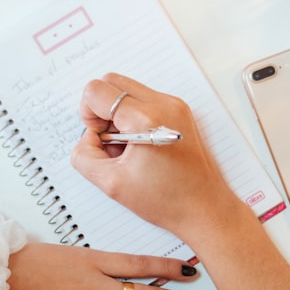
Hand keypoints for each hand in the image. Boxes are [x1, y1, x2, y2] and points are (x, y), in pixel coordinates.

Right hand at [71, 73, 249, 242]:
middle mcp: (164, 104)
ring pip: (127, 89)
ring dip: (117, 114)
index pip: (97, 91)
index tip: (99, 138)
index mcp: (146, 120)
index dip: (88, 115)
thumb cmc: (167, 200)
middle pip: (111, 81)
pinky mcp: (180, 110)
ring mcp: (175, 105)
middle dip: (101, 109)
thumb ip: (84, 155)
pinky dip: (132, 116)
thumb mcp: (111, 183)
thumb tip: (87, 137)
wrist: (204, 208)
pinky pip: (144, 99)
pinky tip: (139, 144)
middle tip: (109, 140)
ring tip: (126, 147)